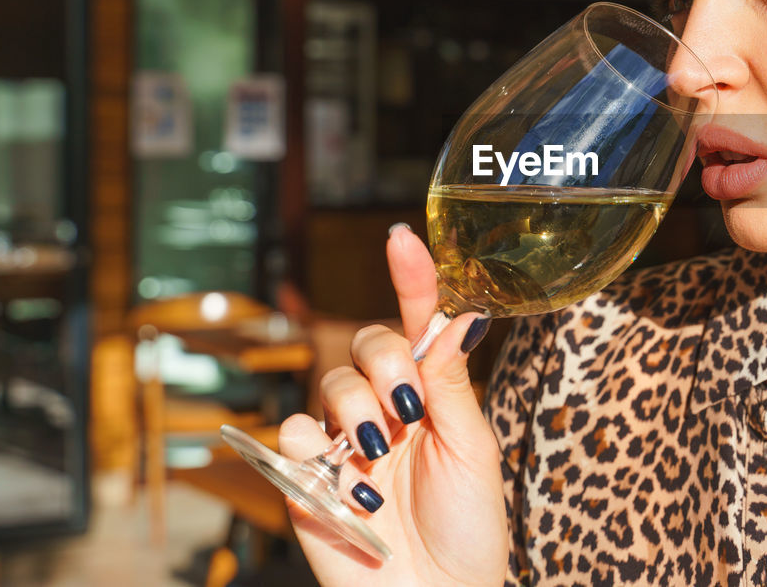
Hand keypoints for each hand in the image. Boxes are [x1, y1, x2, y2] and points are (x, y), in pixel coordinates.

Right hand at [279, 225, 506, 586]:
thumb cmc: (467, 528)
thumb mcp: (472, 449)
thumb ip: (452, 383)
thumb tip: (463, 314)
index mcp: (432, 393)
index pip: (419, 323)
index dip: (412, 279)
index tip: (402, 239)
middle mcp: (385, 406)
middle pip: (368, 341)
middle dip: (387, 362)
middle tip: (410, 408)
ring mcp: (343, 439)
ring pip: (331, 381)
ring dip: (358, 409)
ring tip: (383, 452)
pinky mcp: (306, 475)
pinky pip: (294, 434)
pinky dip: (319, 450)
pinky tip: (352, 480)